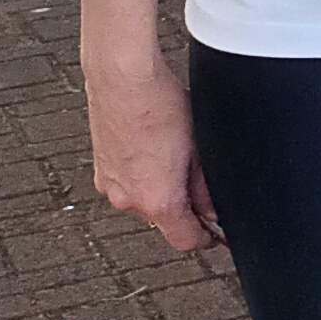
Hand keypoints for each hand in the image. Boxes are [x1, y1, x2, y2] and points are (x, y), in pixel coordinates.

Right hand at [84, 50, 222, 251]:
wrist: (122, 79)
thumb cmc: (160, 106)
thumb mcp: (200, 149)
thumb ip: (207, 188)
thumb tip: (216, 211)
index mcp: (156, 200)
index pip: (186, 240)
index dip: (208, 238)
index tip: (219, 232)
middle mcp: (127, 199)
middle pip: (165, 218)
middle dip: (185, 205)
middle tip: (202, 178)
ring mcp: (110, 184)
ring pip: (146, 198)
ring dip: (163, 187)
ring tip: (177, 154)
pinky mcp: (101, 168)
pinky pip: (129, 181)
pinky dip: (144, 173)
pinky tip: (156, 148)